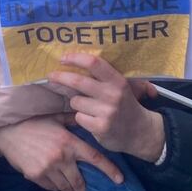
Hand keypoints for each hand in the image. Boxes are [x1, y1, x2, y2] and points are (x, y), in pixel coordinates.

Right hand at [0, 114, 123, 190]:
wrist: (7, 133)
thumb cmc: (32, 123)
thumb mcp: (54, 118)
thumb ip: (72, 121)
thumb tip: (87, 118)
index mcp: (69, 142)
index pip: (94, 158)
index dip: (109, 170)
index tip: (120, 180)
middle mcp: (61, 158)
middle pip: (80, 182)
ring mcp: (48, 169)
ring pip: (66, 187)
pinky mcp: (36, 176)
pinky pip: (51, 188)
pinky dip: (56, 188)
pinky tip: (56, 185)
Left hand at [48, 53, 164, 161]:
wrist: (140, 132)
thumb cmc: (125, 105)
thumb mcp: (120, 87)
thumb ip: (103, 77)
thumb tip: (73, 62)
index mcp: (118, 81)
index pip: (94, 63)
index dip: (76, 58)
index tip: (63, 58)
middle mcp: (113, 94)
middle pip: (78, 81)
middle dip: (61, 77)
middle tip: (51, 76)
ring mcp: (107, 112)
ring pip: (76, 101)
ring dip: (76, 103)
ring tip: (88, 107)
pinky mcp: (101, 127)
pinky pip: (79, 117)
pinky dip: (81, 118)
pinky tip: (92, 120)